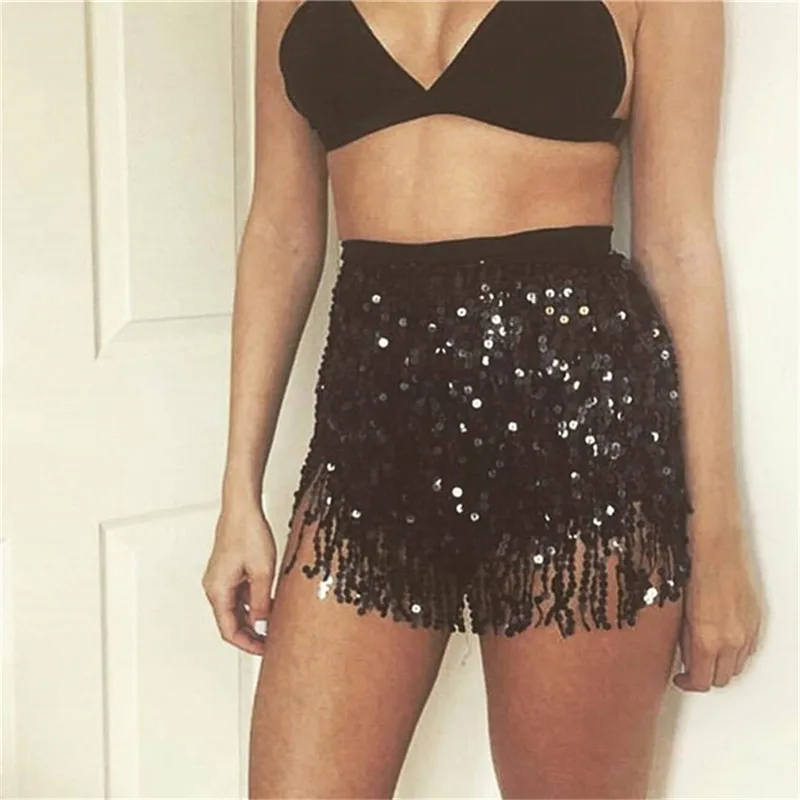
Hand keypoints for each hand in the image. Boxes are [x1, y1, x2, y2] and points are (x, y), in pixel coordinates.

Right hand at [202, 501, 276, 655]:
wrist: (242, 507)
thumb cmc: (248, 532)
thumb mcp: (263, 572)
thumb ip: (262, 602)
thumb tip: (263, 624)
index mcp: (218, 590)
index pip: (229, 630)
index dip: (247, 644)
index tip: (265, 651)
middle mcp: (214, 586)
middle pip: (230, 621)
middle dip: (251, 634)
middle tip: (272, 642)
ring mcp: (220, 578)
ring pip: (235, 609)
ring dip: (253, 618)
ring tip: (274, 624)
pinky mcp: (227, 570)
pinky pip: (238, 595)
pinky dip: (252, 603)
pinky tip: (270, 604)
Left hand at [673, 528, 762, 690]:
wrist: (715, 545)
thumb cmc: (691, 569)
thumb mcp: (677, 610)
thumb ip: (683, 638)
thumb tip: (683, 653)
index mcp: (706, 639)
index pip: (701, 681)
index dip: (688, 684)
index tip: (680, 679)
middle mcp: (730, 639)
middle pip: (721, 678)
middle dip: (704, 676)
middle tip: (690, 667)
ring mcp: (746, 630)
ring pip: (737, 666)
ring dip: (721, 664)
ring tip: (704, 652)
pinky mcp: (756, 620)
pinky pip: (748, 648)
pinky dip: (736, 650)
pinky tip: (722, 638)